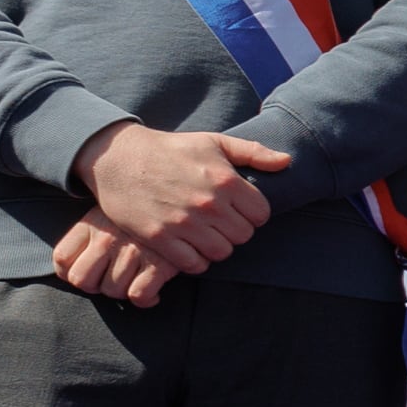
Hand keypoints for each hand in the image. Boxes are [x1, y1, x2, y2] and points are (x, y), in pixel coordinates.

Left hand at [51, 213, 177, 306]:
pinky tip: (154, 291)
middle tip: (111, 280)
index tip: (87, 273)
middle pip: (83, 281)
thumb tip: (73, 263)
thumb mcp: (111, 210)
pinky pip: (139, 295)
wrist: (184, 200)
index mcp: (92, 224)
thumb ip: (90, 232)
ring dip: (123, 292)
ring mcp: (132, 252)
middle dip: (96, 286)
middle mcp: (107, 239)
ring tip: (135, 281)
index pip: (62, 258)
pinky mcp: (159, 264)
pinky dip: (146, 299)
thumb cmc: (145, 210)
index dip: (69, 273)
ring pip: (113, 291)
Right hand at [71, 122, 292, 268]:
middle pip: (243, 236)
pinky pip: (193, 264)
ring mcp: (183, 223)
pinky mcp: (160, 238)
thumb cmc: (171, 149)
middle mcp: (208, 204)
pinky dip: (195, 260)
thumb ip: (253, 152)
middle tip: (220, 223)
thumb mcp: (214, 142)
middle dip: (235, 231)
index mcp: (226, 181)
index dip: (252, 214)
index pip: (261, 215)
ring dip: (216, 247)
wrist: (118, 158)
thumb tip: (287, 161)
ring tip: (205, 234)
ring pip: (221, 253)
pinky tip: (189, 246)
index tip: (238, 209)